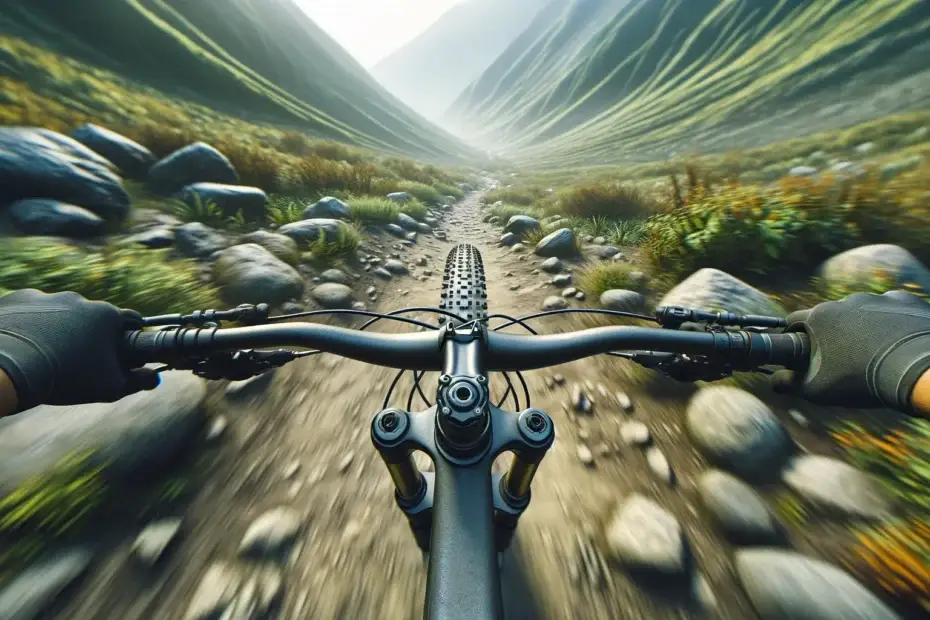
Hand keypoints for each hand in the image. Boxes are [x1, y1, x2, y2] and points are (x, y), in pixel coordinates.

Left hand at [0, 289, 157, 412]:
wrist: (8, 368)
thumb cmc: (66, 377)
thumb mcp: (110, 387)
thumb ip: (138, 381)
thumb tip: (155, 378)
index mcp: (108, 315)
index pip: (131, 321)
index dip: (130, 338)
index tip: (121, 353)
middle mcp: (80, 299)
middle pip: (93, 317)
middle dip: (90, 335)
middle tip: (79, 359)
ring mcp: (47, 296)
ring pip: (60, 313)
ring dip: (59, 329)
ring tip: (47, 355)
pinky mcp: (18, 299)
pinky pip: (31, 311)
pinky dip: (31, 325)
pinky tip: (25, 346)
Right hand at [772, 290, 929, 412]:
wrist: (918, 371)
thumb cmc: (861, 380)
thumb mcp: (816, 390)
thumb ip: (788, 384)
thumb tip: (773, 381)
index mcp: (820, 316)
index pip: (795, 320)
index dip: (794, 336)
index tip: (801, 352)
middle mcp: (847, 301)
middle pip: (830, 316)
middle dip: (832, 333)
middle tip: (841, 359)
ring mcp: (879, 298)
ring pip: (862, 312)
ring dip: (863, 327)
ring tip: (874, 353)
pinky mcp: (907, 302)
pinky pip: (893, 311)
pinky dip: (892, 323)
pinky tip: (897, 344)